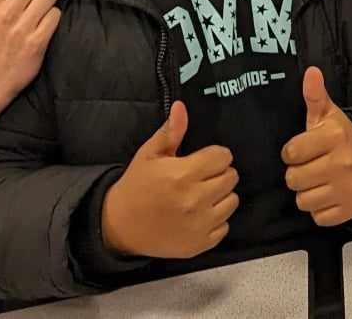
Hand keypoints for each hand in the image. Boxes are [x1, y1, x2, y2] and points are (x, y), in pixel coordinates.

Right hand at [100, 102, 239, 258]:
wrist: (119, 225)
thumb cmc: (137, 186)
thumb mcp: (149, 155)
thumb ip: (170, 132)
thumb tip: (182, 107)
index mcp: (183, 175)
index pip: (223, 156)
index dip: (214, 155)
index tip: (203, 160)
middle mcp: (195, 200)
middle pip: (231, 177)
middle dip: (219, 173)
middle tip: (201, 177)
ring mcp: (199, 225)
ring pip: (232, 201)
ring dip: (220, 197)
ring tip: (201, 196)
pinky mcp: (200, 244)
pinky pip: (225, 226)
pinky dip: (215, 220)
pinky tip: (198, 216)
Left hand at [282, 68, 351, 226]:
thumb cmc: (342, 140)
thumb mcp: (329, 116)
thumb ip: (315, 96)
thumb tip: (310, 71)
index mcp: (335, 136)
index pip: (291, 152)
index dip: (292, 153)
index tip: (302, 150)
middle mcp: (342, 162)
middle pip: (293, 179)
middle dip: (298, 174)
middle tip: (311, 167)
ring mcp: (346, 188)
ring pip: (302, 200)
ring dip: (307, 193)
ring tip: (320, 181)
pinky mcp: (348, 210)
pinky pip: (316, 217)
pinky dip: (320, 209)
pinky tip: (329, 195)